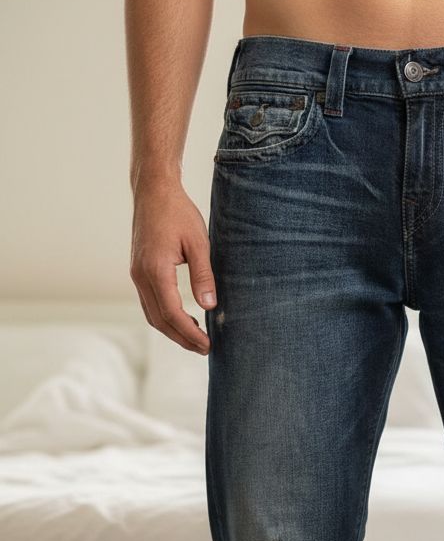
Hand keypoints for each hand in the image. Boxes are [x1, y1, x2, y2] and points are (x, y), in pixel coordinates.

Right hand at [130, 181, 215, 354]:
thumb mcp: (199, 242)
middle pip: (159, 320)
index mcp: (155, 270)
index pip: (172, 313)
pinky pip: (149, 303)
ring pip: (152, 315)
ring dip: (172, 331)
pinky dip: (165, 317)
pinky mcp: (138, 271)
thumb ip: (203, 275)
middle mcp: (141, 276)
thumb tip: (209, 306)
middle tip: (205, 349)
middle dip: (182, 339)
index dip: (190, 333)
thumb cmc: (178, 212)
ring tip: (196, 339)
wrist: (153, 191)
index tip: (207, 345)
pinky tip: (183, 318)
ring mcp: (136, 274)